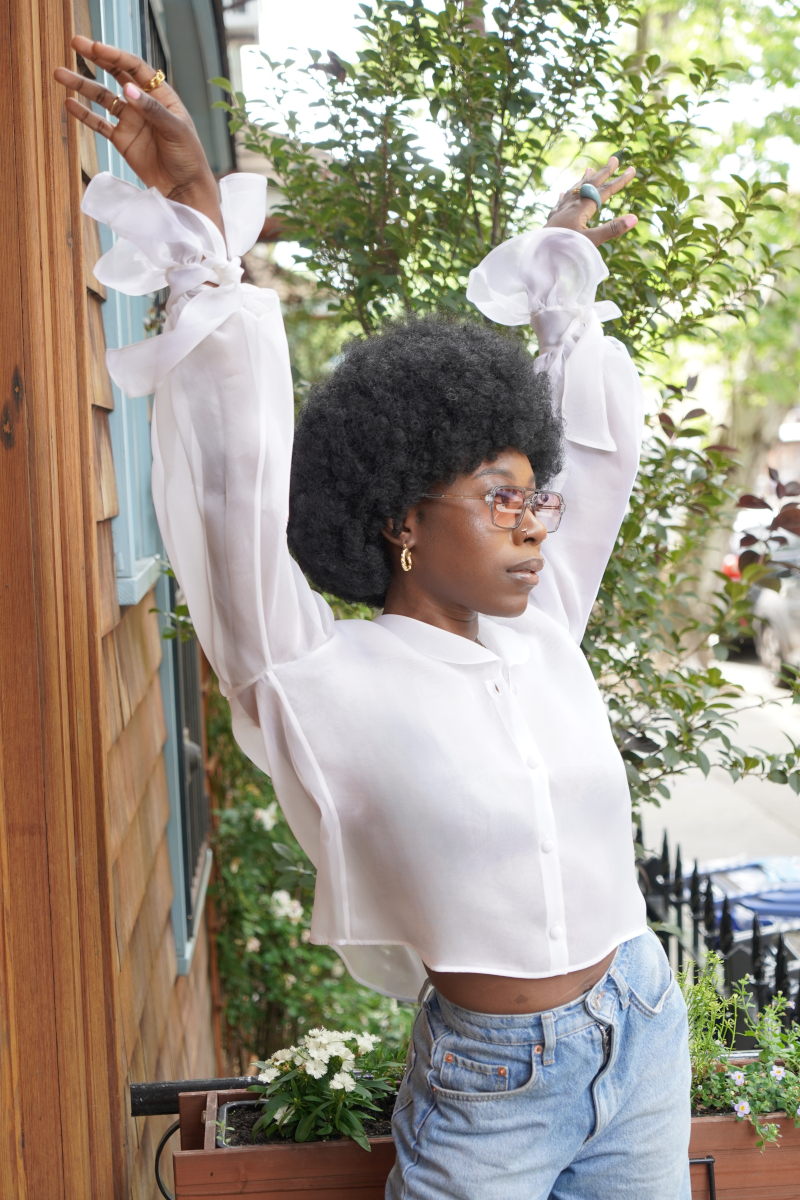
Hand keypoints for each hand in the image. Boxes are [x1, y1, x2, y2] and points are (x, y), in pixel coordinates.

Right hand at [54, 37, 223, 234]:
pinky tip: (69, 104)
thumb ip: (152, 109)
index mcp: (160, 95)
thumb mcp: (175, 130)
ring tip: (61, 75)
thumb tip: (127, 88)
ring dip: (82, 86)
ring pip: (103, 98)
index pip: (134, 68)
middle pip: (115, 74)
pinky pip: (100, 123)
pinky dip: (84, 114)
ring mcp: (131, 121)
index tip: (95, 48)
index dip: (114, 56)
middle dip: (95, 59)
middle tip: (74, 43)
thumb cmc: (189, 157)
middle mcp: (143, 104)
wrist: (185, 189)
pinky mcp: (122, 140)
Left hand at [545, 157, 636, 246]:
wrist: (538, 257)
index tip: (632, 169)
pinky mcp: (551, 221)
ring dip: (583, 180)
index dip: (619, 181)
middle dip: (603, 172)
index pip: (604, 191)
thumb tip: (634, 218)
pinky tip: (561, 194)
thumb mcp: (591, 241)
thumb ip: (611, 229)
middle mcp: (570, 205)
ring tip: (589, 170)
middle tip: (614, 159)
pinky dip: (563, 196)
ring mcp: (560, 212)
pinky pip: (559, 203)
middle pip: (589, 185)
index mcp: (581, 208)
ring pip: (573, 191)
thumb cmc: (564, 250)